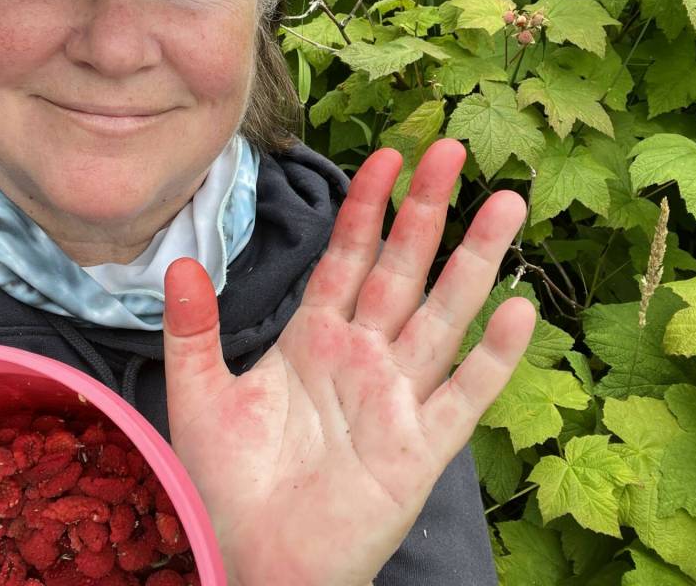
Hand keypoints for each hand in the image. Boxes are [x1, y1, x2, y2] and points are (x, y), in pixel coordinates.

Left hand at [162, 139, 534, 585]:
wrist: (248, 560)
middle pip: (402, 270)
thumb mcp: (200, 397)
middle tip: (451, 150)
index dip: (367, 208)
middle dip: (426, 211)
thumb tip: (177, 262)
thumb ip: (193, 331)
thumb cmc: (225, 484)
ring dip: (474, 263)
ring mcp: (396, 399)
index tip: (386, 156)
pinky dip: (492, 359)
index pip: (348, 257)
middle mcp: (363, 357)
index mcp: (315, 339)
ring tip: (505, 206)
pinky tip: (518, 313)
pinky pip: (463, 396)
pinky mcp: (418, 449)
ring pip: (444, 317)